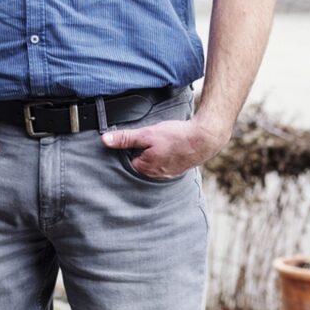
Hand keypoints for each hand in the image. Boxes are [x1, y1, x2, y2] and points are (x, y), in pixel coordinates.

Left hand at [101, 116, 228, 179]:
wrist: (205, 139)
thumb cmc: (176, 136)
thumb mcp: (147, 134)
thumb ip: (126, 138)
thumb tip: (104, 140)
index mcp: (146, 168)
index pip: (128, 160)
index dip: (128, 148)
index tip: (132, 139)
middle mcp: (156, 175)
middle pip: (140, 163)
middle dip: (140, 152)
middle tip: (146, 139)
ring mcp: (169, 173)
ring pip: (153, 163)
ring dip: (153, 154)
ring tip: (159, 142)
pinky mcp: (178, 168)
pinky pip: (165, 163)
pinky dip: (165, 155)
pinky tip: (169, 147)